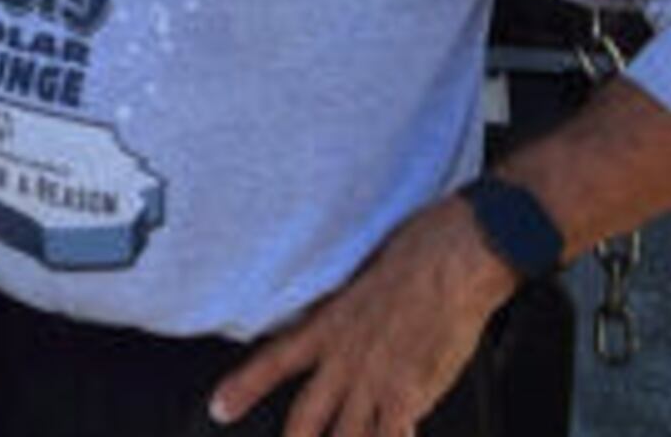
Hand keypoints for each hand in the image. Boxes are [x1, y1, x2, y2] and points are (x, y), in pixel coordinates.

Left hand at [209, 195, 519, 434]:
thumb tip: (349, 311)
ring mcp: (376, 380)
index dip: (243, 388)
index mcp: (328, 326)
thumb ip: (349, 304)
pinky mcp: (410, 393)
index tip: (219, 408)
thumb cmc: (414, 252)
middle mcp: (345, 359)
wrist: (451, 260)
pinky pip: (393, 434)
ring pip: (348, 435)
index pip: (273, 361)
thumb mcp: (360, 273)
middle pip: (306, 416)